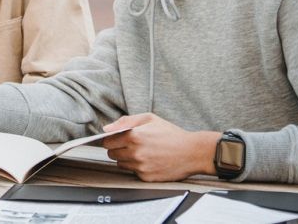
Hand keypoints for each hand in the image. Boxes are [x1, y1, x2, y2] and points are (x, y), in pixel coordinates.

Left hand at [101, 113, 219, 181]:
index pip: (107, 142)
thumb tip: (106, 129)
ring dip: (127, 158)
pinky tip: (149, 161)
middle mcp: (135, 153)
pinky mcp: (146, 177)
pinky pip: (133, 173)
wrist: (192, 152)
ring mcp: (140, 167)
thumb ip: (125, 121)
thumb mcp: (149, 119)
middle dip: (118, 149)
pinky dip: (137, 168)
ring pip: (121, 164)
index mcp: (133, 136)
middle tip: (131, 144)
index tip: (117, 138)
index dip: (111, 139)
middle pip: (112, 154)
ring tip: (142, 152)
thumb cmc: (171, 134)